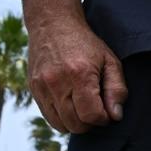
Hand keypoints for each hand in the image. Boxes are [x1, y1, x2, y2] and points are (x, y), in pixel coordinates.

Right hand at [26, 16, 126, 133]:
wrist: (53, 24)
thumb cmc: (86, 44)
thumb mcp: (110, 62)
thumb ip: (117, 90)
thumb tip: (115, 116)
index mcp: (79, 75)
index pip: (91, 115)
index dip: (103, 119)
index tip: (107, 111)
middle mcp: (56, 82)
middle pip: (76, 124)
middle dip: (91, 123)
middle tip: (97, 109)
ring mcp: (41, 86)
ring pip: (61, 125)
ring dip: (76, 123)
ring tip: (84, 108)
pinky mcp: (33, 89)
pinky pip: (49, 117)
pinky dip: (62, 118)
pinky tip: (71, 105)